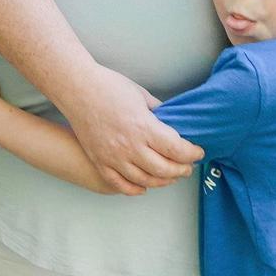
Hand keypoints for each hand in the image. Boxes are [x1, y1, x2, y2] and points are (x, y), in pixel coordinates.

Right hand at [61, 65, 202, 196]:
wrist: (77, 89)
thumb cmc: (109, 86)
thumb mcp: (141, 95)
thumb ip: (159, 112)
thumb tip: (171, 124)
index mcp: (144, 127)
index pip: (176, 150)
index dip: (192, 154)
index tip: (198, 152)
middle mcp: (130, 147)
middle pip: (164, 169)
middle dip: (181, 170)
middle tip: (188, 167)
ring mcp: (114, 158)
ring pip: (145, 181)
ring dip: (162, 181)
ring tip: (171, 176)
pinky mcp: (100, 162)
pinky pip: (120, 185)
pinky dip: (135, 189)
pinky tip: (144, 186)